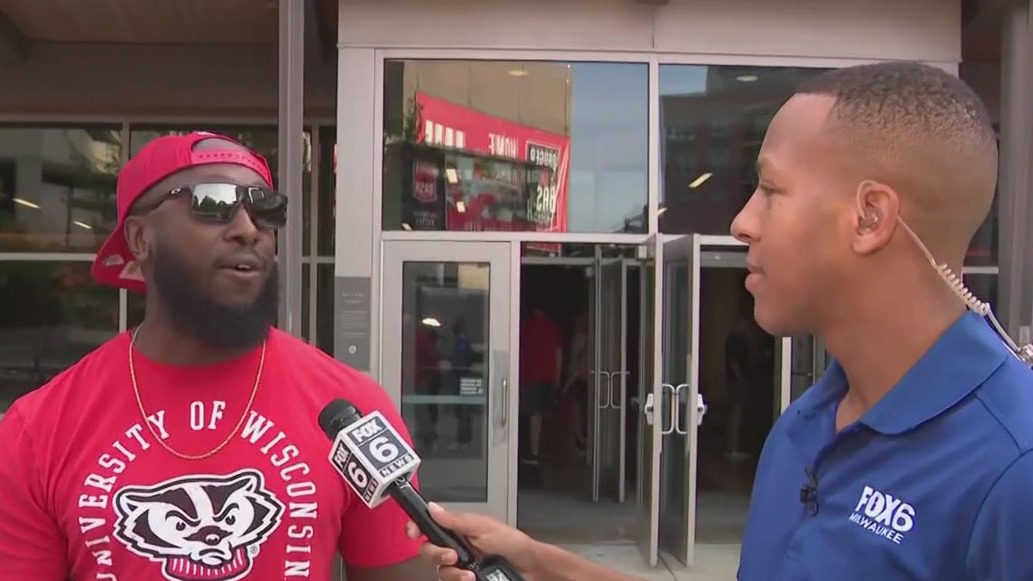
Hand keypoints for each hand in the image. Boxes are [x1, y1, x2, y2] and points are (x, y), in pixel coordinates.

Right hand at [406, 503, 539, 580]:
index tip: (412, 531)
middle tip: (453, 556)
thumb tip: (433, 507)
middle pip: (429, 551)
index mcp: (459, 529)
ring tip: (470, 573)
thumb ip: (456, 520)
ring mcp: (462, 565)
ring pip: (440, 571)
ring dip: (453, 573)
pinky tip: (471, 579)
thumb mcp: (483, 527)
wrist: (530, 567)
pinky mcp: (466, 579)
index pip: (430, 527)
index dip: (417, 528)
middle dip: (437, 554)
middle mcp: (458, 547)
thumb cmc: (512, 543)